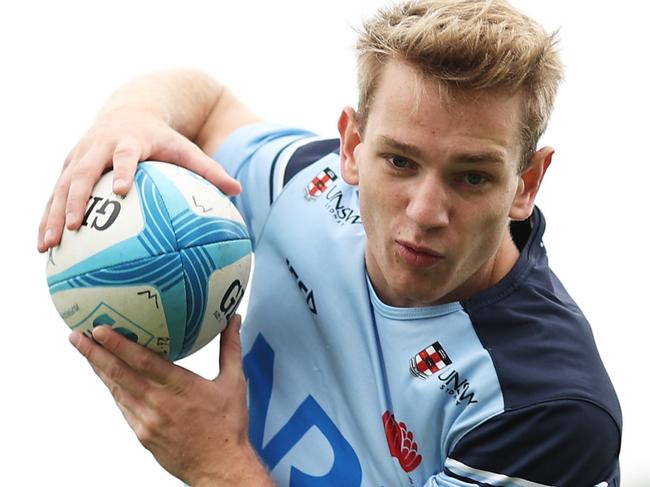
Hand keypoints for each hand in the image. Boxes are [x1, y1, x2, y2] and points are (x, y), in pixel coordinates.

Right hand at [37, 109, 240, 252]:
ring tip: (46, 246)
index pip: (124, 155)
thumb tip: (239, 191)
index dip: (122, 170)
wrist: (130, 111)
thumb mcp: (186, 149)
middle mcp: (99, 146)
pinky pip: (55, 194)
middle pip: (82, 172)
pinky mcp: (69, 166)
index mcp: (129, 141)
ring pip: (61, 186)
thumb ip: (210, 170)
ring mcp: (80, 156)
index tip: (121, 191)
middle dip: (75, 199)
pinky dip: (48, 217)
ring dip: (52, 215)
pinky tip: (44, 245)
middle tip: (74, 227)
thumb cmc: (163, 138)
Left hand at [69, 315, 272, 486]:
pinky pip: (123, 407)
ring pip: (116, 391)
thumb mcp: (233, 382)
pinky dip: (113, 389)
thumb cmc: (228, 426)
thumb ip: (230, 348)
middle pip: (118, 375)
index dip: (119, 345)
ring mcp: (147, 422)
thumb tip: (233, 320)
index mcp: (181, 387)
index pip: (142, 362)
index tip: (101, 330)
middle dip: (94, 353)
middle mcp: (159, 404)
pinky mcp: (142, 435)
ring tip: (86, 350)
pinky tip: (107, 378)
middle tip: (77, 335)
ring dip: (99, 369)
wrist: (220, 467)